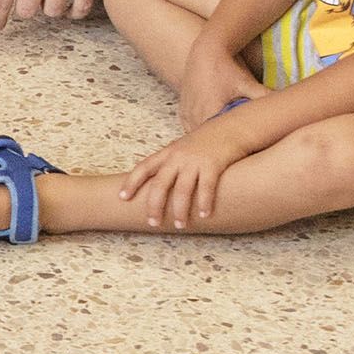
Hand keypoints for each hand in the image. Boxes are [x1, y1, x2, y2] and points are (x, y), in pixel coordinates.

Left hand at [119, 103, 265, 227]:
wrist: (231, 128)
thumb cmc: (205, 142)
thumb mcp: (182, 148)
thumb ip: (170, 163)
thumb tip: (157, 185)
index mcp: (168, 153)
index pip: (144, 167)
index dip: (132, 182)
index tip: (122, 197)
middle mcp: (178, 157)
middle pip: (160, 184)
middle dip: (154, 205)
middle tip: (153, 222)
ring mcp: (195, 161)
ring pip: (182, 190)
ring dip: (180, 210)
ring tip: (180, 225)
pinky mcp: (213, 164)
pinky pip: (207, 187)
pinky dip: (205, 202)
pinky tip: (205, 215)